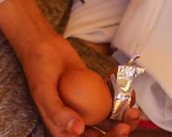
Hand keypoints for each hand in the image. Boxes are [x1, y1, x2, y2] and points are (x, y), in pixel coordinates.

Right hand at [11, 25, 140, 135]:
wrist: (45, 44)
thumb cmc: (38, 68)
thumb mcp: (43, 91)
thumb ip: (57, 112)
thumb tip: (78, 130)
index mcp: (62, 128)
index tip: (118, 130)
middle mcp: (77, 122)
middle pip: (103, 135)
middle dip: (120, 132)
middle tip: (128, 120)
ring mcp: (88, 109)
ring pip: (112, 121)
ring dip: (126, 118)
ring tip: (132, 108)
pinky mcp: (97, 95)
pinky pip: (113, 103)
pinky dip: (124, 99)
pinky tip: (128, 91)